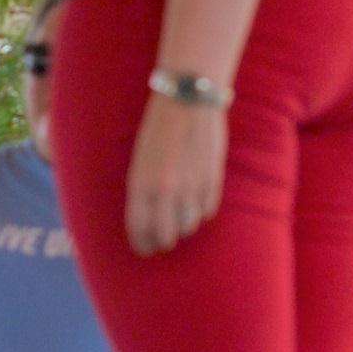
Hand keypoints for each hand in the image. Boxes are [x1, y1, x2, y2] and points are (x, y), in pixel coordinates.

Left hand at [124, 95, 226, 255]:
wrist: (187, 101)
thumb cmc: (157, 131)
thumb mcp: (138, 162)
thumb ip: (143, 192)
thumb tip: (147, 219)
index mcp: (140, 185)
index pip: (139, 229)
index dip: (141, 244)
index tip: (143, 250)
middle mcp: (166, 191)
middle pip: (166, 236)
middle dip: (162, 241)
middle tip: (162, 241)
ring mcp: (192, 187)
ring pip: (189, 225)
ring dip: (183, 225)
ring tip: (178, 215)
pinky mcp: (213, 180)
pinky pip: (207, 211)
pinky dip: (201, 211)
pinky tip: (195, 202)